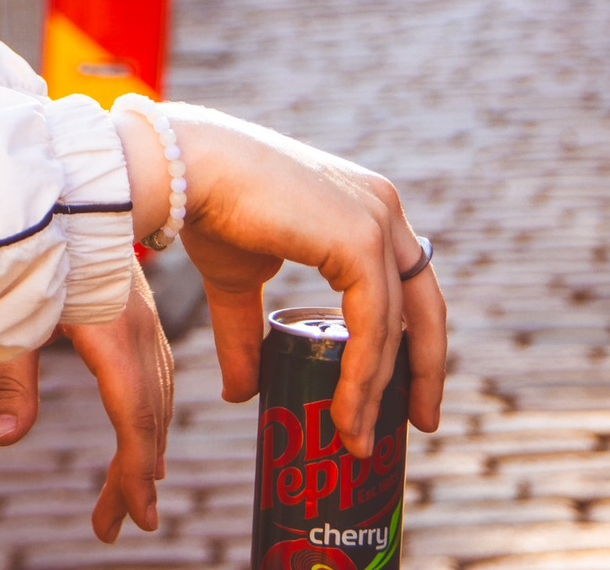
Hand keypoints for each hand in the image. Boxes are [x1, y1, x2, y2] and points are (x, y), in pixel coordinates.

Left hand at [0, 265, 173, 540]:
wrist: (71, 188)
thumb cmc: (37, 248)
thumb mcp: (16, 314)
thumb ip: (12, 379)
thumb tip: (1, 439)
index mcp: (112, 332)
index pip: (132, 417)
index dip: (133, 473)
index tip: (133, 516)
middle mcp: (137, 330)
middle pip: (148, 416)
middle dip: (137, 474)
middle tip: (124, 523)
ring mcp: (143, 320)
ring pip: (157, 395)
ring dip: (147, 446)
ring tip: (136, 490)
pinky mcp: (138, 312)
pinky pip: (155, 371)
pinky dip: (153, 410)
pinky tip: (146, 436)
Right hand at [115, 105, 444, 458]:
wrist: (184, 171)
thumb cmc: (208, 210)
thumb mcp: (240, 282)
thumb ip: (250, 334)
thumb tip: (242, 394)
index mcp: (364, 208)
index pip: (409, 284)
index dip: (416, 340)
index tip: (408, 393)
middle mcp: (382, 208)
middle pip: (425, 304)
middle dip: (426, 371)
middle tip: (419, 425)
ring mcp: (375, 220)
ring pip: (394, 324)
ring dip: (378, 390)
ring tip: (356, 439)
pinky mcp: (359, 237)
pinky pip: (373, 323)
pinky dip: (363, 375)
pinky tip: (347, 412)